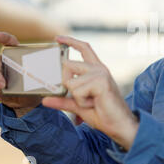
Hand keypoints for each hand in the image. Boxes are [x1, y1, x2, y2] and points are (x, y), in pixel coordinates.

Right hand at [0, 32, 41, 116]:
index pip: (10, 41)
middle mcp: (4, 59)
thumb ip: (40, 73)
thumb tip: (46, 72)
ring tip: (6, 92)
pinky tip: (0, 93)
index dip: (4, 37)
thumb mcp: (39, 80)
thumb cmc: (33, 86)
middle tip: (3, 85)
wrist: (23, 101)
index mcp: (17, 54)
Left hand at [42, 36, 138, 150]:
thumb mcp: (78, 105)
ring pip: (70, 82)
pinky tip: (95, 103)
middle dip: (66, 84)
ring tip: (92, 102)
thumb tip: (45, 100)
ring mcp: (100, 73)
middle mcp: (99, 68)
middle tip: (80, 98)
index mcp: (96, 70)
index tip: (57, 39)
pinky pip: (77, 90)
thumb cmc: (103, 114)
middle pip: (68, 64)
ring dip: (77, 98)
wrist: (119, 125)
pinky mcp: (101, 81)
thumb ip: (63, 100)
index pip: (84, 48)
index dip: (70, 41)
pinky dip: (82, 101)